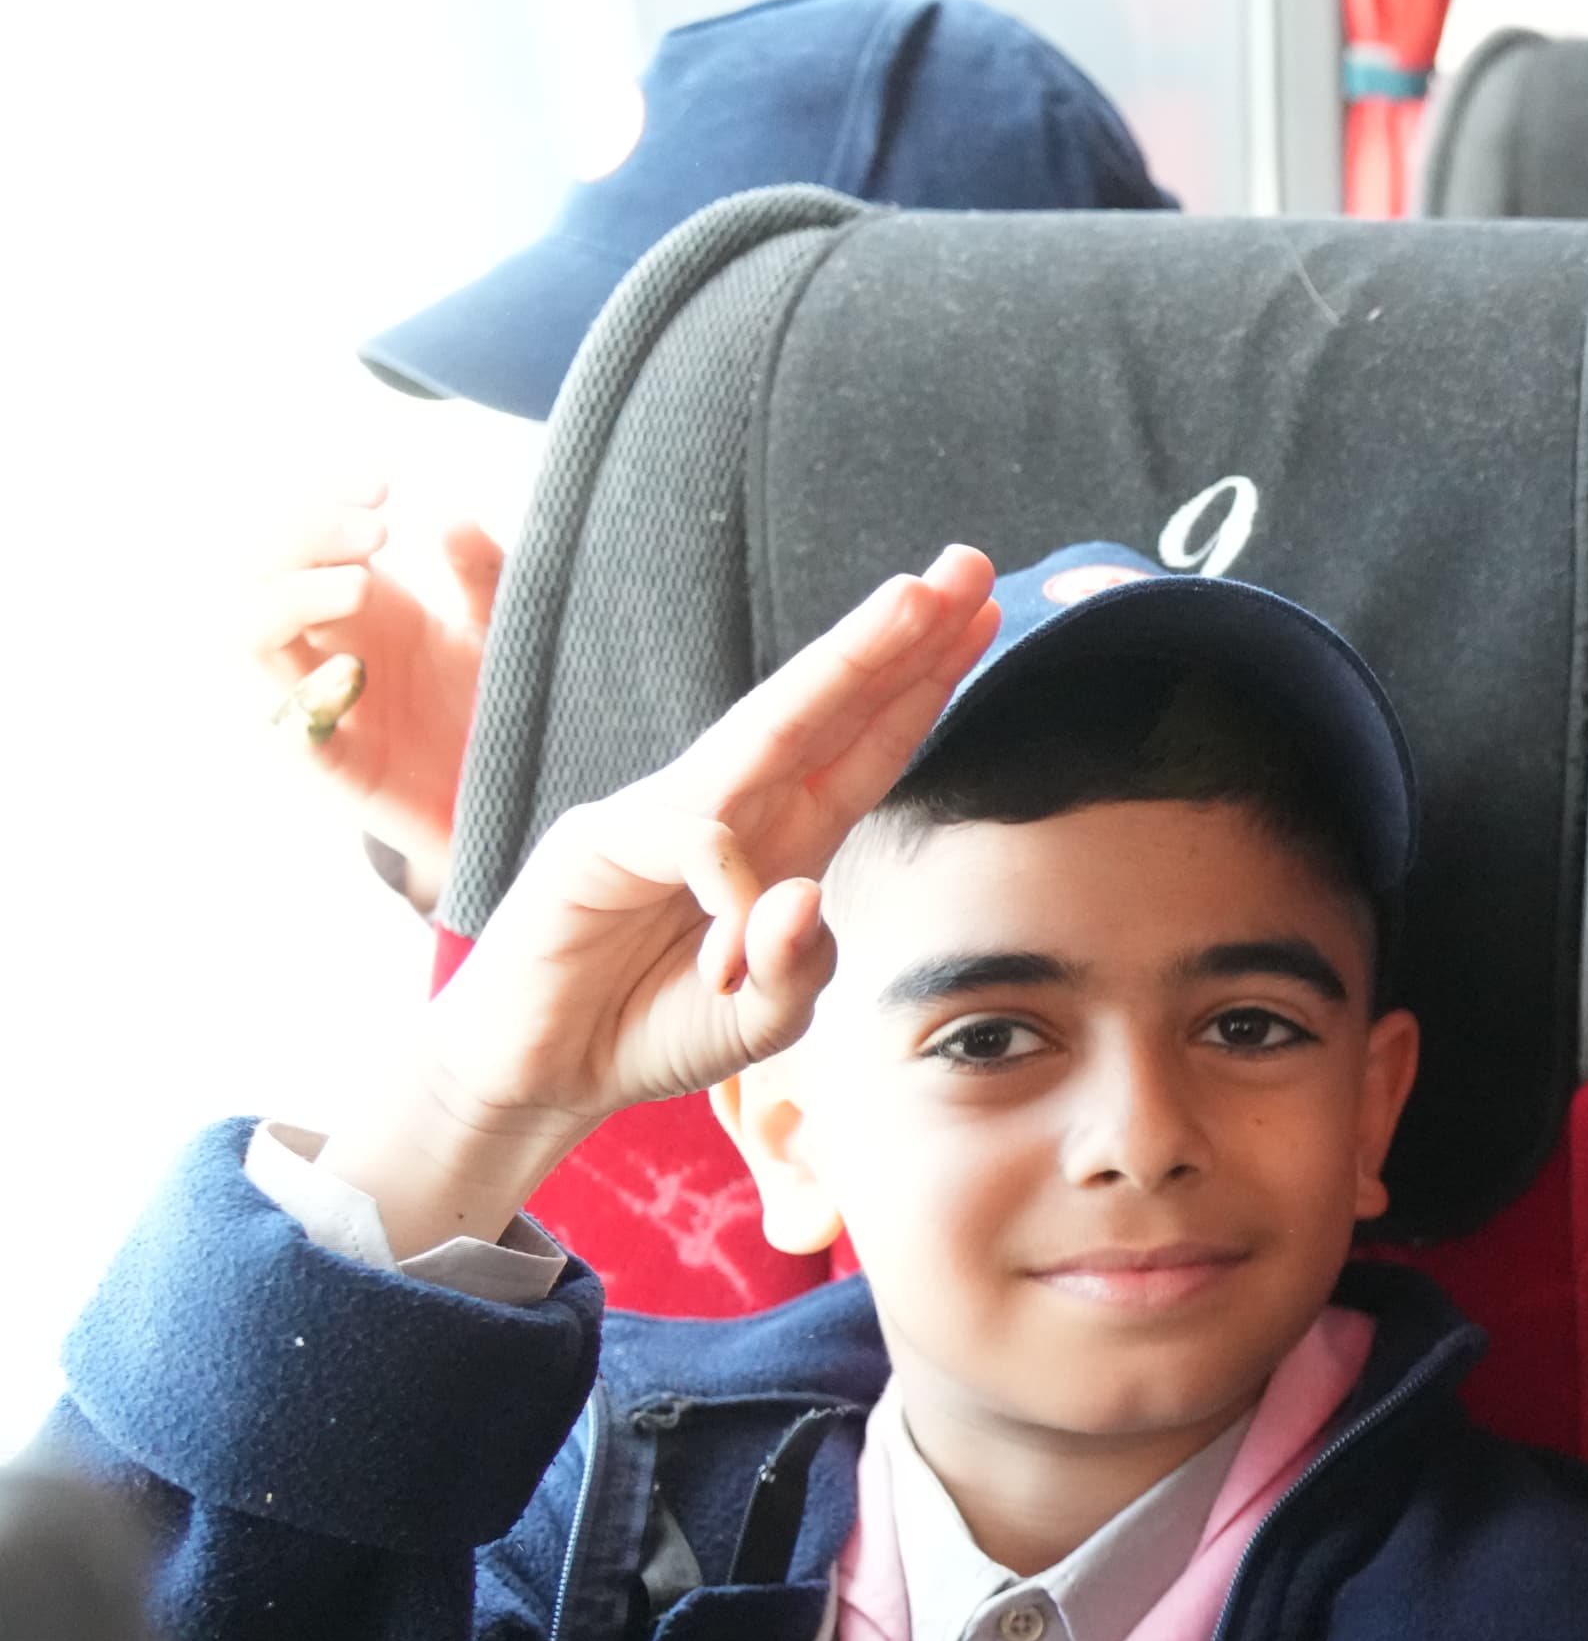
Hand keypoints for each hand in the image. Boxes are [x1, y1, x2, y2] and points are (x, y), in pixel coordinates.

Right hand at [252, 483, 501, 909]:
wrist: (516, 802)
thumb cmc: (494, 708)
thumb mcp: (498, 632)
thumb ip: (483, 578)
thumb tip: (451, 518)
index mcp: (357, 605)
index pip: (302, 533)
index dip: (324, 500)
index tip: (380, 485)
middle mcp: (324, 644)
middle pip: (259, 571)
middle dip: (304, 536)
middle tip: (375, 532)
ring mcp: (318, 701)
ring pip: (248, 637)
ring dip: (290, 599)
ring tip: (361, 584)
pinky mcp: (333, 765)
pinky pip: (291, 728)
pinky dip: (306, 696)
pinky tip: (352, 672)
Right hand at [319, 548, 998, 1252]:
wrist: (546, 1076)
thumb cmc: (657, 1030)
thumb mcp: (767, 1017)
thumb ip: (800, 966)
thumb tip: (802, 894)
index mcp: (783, 840)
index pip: (866, 746)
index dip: (924, 684)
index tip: (988, 618)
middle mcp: (732, 811)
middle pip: (827, 706)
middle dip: (899, 636)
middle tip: (967, 565)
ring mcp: (661, 817)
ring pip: (767, 729)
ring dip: (848, 662)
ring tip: (914, 601)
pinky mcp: (598, 844)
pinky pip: (691, 843)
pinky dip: (729, 891)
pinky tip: (734, 947)